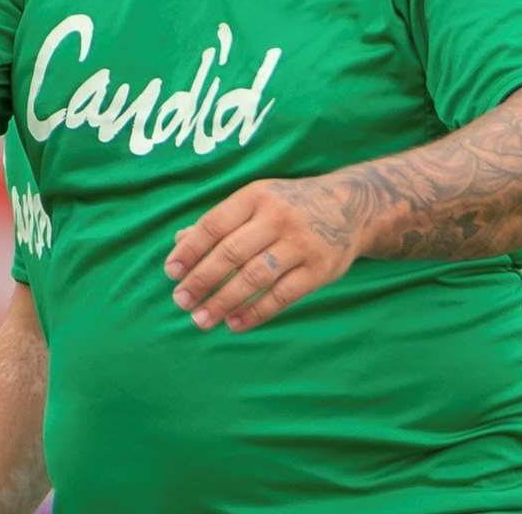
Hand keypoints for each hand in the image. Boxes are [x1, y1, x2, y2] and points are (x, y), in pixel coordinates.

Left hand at [164, 176, 362, 332]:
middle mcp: (277, 217)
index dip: (189, 250)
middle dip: (201, 280)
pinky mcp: (320, 269)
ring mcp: (301, 244)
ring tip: (201, 319)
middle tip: (180, 301)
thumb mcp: (255, 201)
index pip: (213, 225)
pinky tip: (234, 323)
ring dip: (223, 301)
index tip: (170, 273)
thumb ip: (219, 221)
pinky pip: (282, 296)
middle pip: (230, 253)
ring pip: (254, 277)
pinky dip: (255, 312)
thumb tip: (178, 241)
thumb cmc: (287, 206)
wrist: (351, 206)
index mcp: (255, 196)